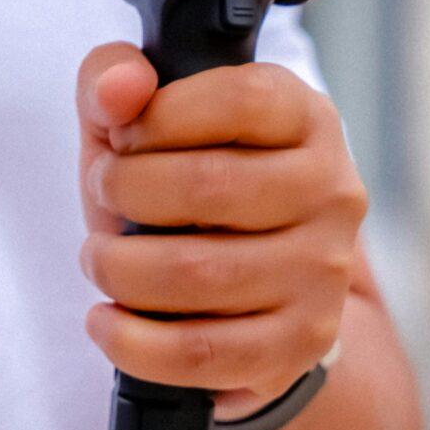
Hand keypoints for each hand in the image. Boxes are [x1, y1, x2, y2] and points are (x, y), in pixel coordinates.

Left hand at [76, 45, 366, 417]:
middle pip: (209, 186)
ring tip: (99, 258)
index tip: (122, 137)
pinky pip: (202, 352)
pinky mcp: (299, 343)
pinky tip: (105, 321)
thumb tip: (121, 89)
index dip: (158, 117)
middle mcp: (331, 190)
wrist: (242, 286)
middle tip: (102, 194)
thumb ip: (114, 78)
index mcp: (305, 117)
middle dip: (125, 191)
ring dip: (120, 268)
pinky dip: (133, 341)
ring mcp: (322, 272)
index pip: (238, 100)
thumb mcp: (145, 120)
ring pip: (198, 274)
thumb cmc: (186, 183)